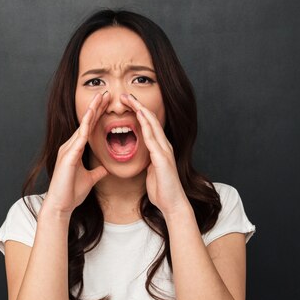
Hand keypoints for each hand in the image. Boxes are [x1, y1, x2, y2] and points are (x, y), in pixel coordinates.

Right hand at [43, 91, 109, 215]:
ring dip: (91, 112)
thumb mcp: (90, 179)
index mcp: (75, 149)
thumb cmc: (71, 193)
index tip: (107, 103)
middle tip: (106, 93)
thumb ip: (97, 171)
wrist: (61, 205)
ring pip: (82, 127)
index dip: (98, 115)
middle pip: (86, 122)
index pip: (89, 127)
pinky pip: (79, 139)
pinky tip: (91, 118)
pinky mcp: (68, 157)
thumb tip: (106, 168)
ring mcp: (68, 150)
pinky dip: (86, 128)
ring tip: (100, 98)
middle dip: (96, 107)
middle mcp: (70, 146)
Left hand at [120, 93, 189, 216]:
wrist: (173, 204)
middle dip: (138, 106)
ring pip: (153, 125)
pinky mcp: (162, 159)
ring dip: (141, 111)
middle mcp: (164, 146)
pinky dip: (146, 127)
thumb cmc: (162, 190)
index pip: (148, 125)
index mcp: (160, 149)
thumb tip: (145, 158)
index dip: (138, 113)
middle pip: (151, 120)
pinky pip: (153, 139)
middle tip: (126, 95)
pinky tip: (139, 118)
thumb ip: (149, 162)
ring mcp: (165, 151)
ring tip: (130, 100)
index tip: (127, 104)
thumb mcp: (152, 172)